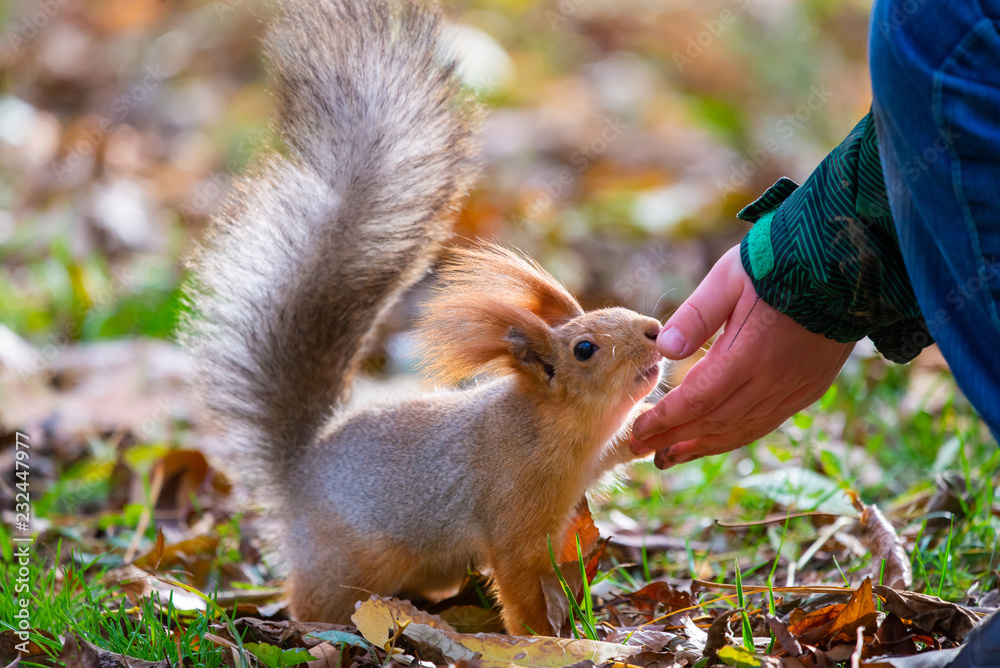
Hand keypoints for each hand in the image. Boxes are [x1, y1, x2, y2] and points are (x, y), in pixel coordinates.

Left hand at [630, 246, 854, 468]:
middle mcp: (773, 381)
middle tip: (641, 450)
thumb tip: (664, 350)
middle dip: (675, 439)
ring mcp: (795, 388)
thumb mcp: (728, 278)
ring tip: (671, 456)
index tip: (638, 431)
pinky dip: (735, 436)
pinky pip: (766, 423)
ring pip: (742, 430)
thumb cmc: (778, 263)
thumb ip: (695, 316)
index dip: (666, 420)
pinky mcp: (809, 388)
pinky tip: (715, 439)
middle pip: (715, 422)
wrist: (845, 264)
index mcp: (748, 354)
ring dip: (703, 446)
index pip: (697, 400)